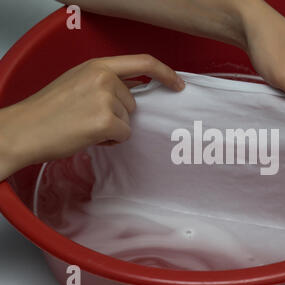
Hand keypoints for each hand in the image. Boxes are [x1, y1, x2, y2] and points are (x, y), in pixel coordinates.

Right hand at [0, 54, 184, 180]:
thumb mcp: (77, 81)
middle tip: (89, 118)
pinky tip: (89, 137)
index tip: (178, 84)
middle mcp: (105, 78)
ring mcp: (106, 99)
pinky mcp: (106, 121)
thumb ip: (105, 81)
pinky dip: (111, 140)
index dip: (165, 73)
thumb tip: (133, 92)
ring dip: (112, 127)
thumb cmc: (48, 109)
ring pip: (128, 120)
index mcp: (98, 65)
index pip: (143, 62)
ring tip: (85, 126)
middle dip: (117, 114)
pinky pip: (124, 135)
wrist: (25, 129)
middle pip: (133, 102)